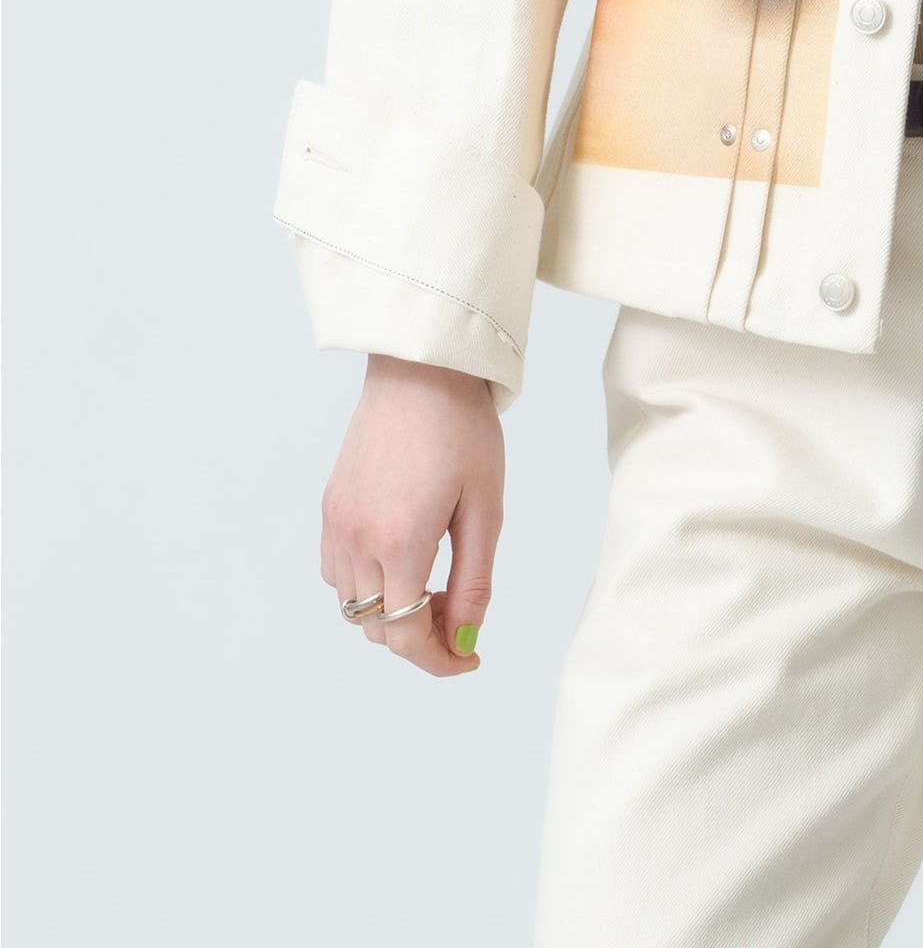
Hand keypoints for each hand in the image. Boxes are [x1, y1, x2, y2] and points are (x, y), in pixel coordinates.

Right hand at [320, 355, 503, 677]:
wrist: (421, 367)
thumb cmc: (463, 429)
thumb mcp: (485, 508)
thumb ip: (474, 581)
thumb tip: (466, 639)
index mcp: (398, 543)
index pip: (406, 637)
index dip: (440, 660)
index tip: (471, 656)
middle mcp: (356, 540)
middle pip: (378, 629)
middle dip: (420, 637)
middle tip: (462, 612)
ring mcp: (336, 523)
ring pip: (353, 607)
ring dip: (391, 612)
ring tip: (436, 580)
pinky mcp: (329, 506)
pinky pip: (337, 572)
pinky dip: (366, 584)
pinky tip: (401, 557)